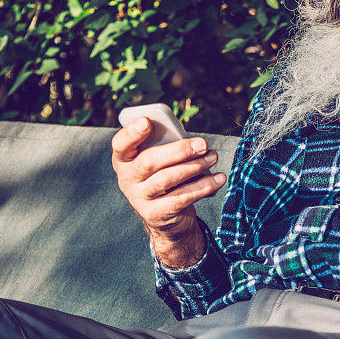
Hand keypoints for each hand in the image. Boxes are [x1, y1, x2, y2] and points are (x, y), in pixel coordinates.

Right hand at [111, 117, 226, 268]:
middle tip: (203, 144)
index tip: (147, 121)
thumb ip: (166, 147)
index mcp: (124, 160)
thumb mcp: (161, 161)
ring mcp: (139, 198)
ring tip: (213, 157)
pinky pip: (182, 197)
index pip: (121, 144)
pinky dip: (204, 186)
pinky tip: (219, 178)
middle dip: (179, 150)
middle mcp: (127, 179)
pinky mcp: (156, 214)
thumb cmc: (165, 177)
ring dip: (195, 166)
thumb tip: (193, 144)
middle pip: (149, 161)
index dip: (132, 133)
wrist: (165, 217)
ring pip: (167, 179)